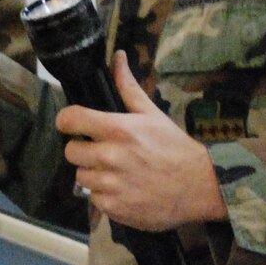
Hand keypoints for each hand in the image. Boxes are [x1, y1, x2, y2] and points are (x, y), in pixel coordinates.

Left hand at [57, 51, 226, 229]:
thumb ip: (128, 87)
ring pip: (81, 176)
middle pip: (71, 151)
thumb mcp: (152, 114)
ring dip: (94, 173)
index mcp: (118, 129)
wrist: (198, 187)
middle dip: (83, 149)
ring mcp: (110, 184)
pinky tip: (124, 189)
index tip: (72, 124)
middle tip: (102, 151)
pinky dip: (105, 195)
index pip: (70, 120)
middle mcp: (111, 156)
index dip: (67, 121)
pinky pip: (94, 198)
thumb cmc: (174, 148)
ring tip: (117, 171)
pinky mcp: (113, 207)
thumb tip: (117, 57)